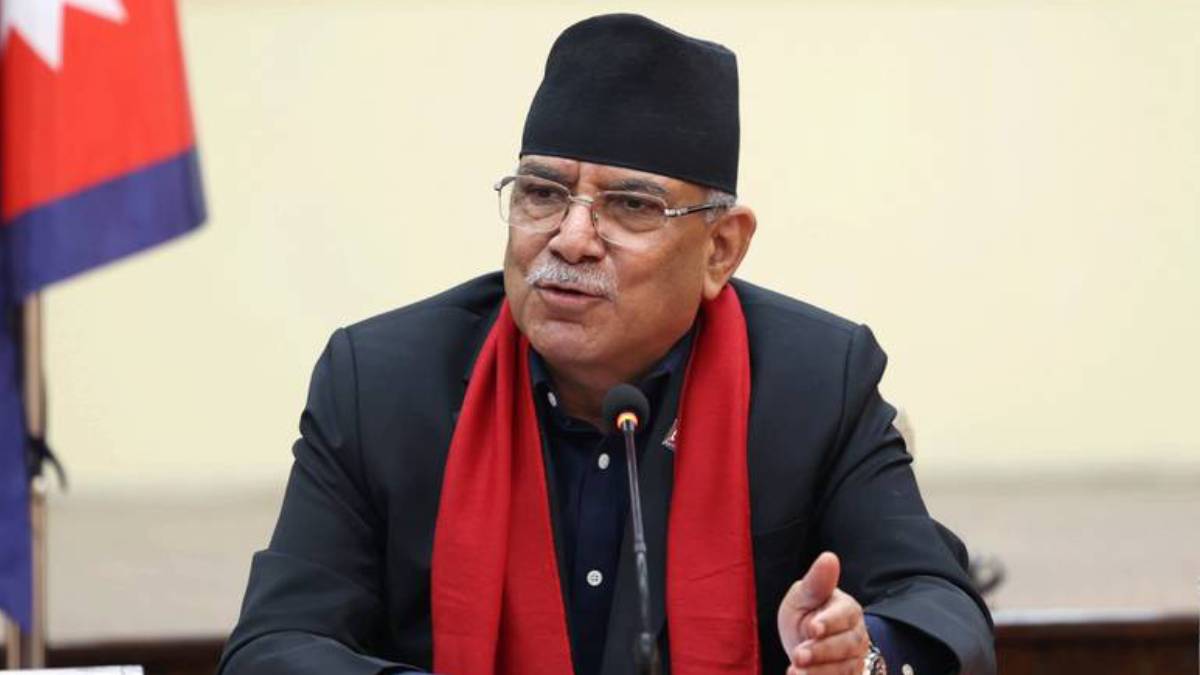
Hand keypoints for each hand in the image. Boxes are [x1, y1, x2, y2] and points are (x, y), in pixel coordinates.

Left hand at [776, 551, 870, 674]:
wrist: (805, 643)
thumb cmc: (806, 613)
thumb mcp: (804, 596)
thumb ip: (816, 582)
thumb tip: (829, 557)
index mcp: (847, 609)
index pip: (844, 616)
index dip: (829, 623)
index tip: (812, 628)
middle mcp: (856, 636)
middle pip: (846, 645)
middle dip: (821, 651)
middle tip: (799, 655)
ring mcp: (854, 660)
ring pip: (843, 669)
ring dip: (819, 673)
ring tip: (795, 671)